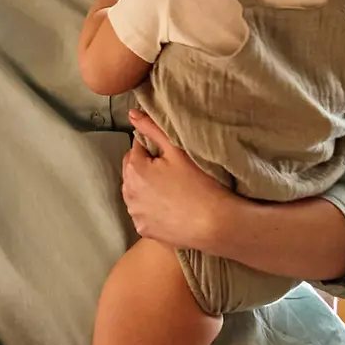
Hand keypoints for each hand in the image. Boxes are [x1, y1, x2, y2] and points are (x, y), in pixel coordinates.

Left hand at [121, 109, 236, 250]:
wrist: (216, 225)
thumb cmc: (200, 184)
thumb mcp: (177, 150)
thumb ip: (152, 128)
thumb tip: (132, 114)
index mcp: (134, 169)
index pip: (137, 147)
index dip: (154, 148)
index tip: (171, 154)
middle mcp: (128, 192)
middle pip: (133, 170)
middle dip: (146, 166)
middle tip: (172, 170)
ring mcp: (135, 214)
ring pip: (136, 192)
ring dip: (146, 187)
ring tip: (172, 188)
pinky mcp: (144, 230)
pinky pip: (143, 212)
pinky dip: (151, 208)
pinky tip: (170, 207)